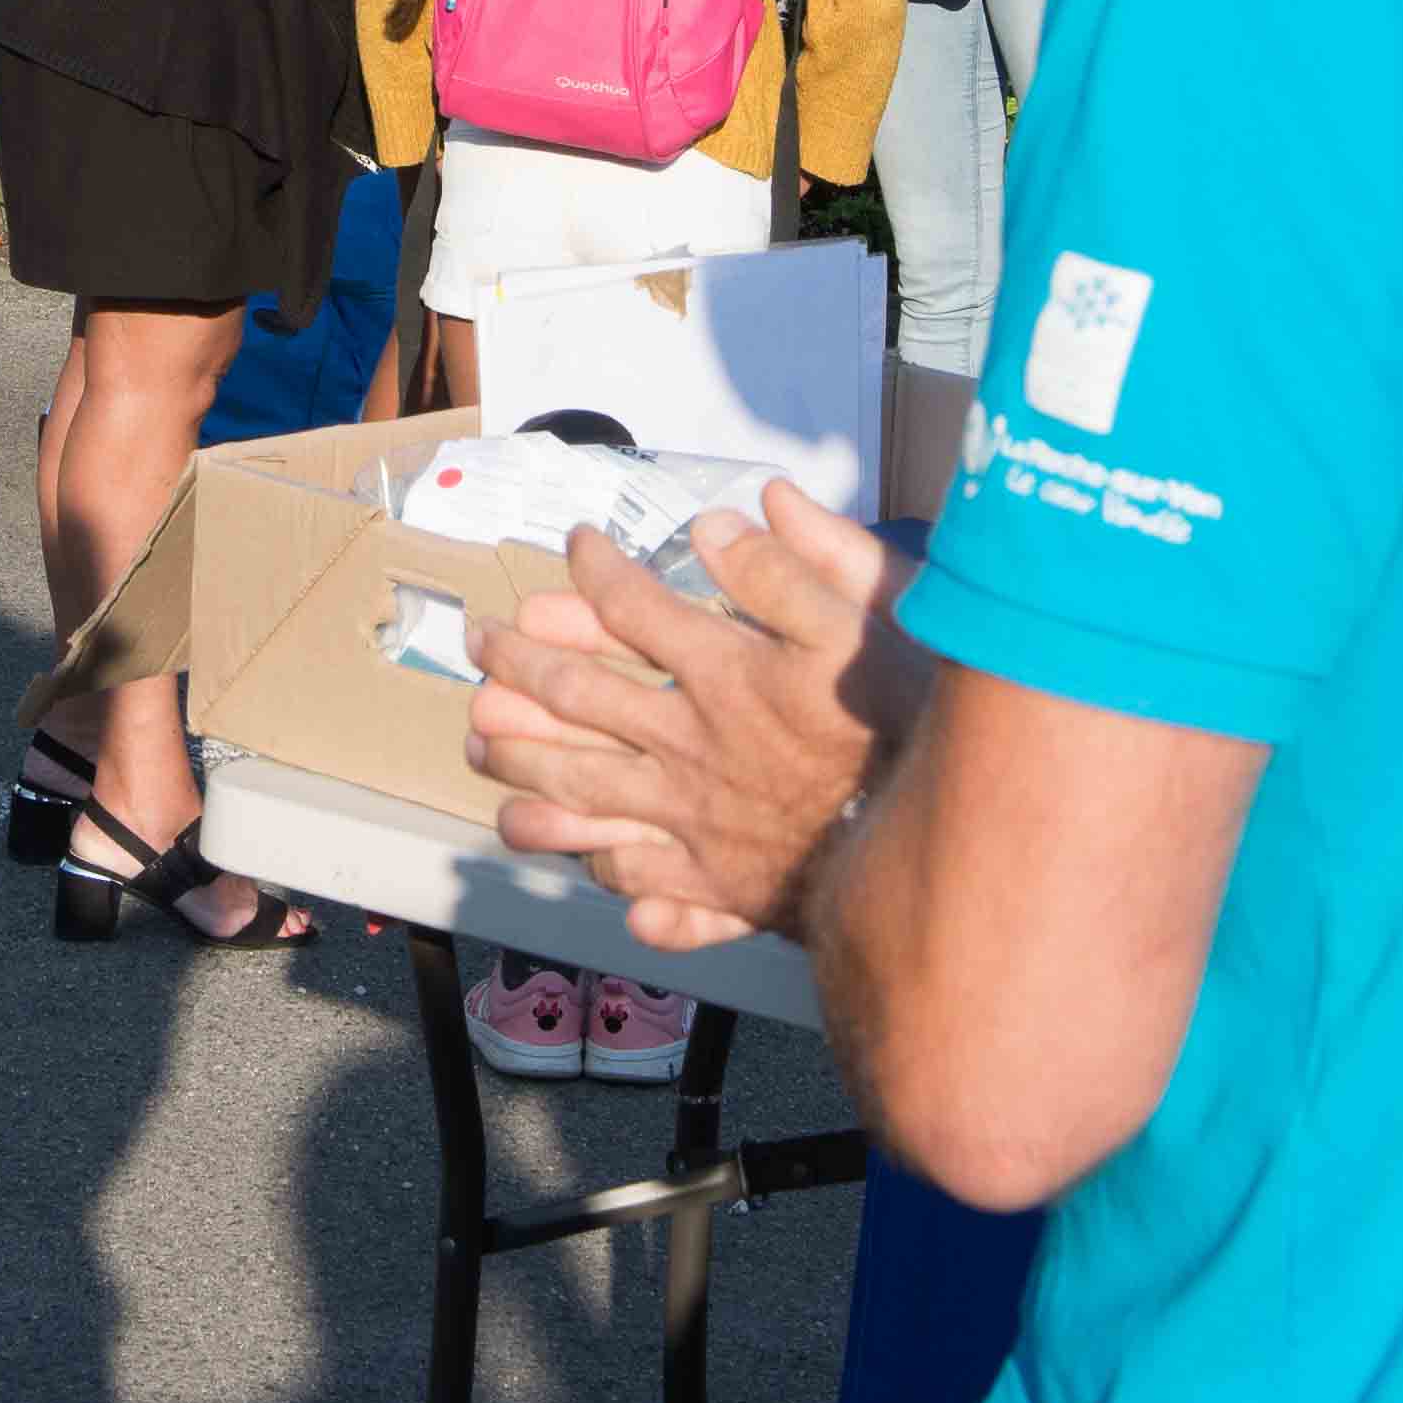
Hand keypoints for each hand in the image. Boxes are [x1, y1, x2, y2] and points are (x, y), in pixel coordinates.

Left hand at [468, 482, 917, 950]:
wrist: (924, 844)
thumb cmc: (901, 724)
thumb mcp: (866, 621)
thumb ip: (793, 567)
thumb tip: (722, 519)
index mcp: (722, 672)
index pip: (630, 605)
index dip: (592, 568)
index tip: (576, 544)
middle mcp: (688, 744)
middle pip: (576, 697)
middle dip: (516, 663)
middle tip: (477, 642)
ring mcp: (691, 819)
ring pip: (580, 789)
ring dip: (520, 761)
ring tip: (477, 745)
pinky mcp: (712, 882)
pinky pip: (633, 874)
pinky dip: (594, 863)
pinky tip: (571, 855)